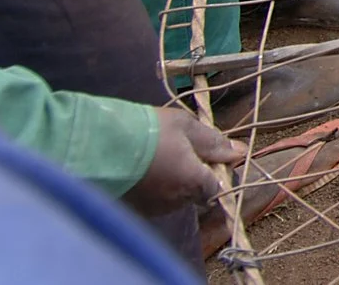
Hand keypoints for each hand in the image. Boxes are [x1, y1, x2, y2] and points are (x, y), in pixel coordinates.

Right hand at [123, 108, 244, 215]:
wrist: (98, 145)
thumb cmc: (148, 131)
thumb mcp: (185, 126)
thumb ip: (213, 142)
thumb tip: (239, 153)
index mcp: (195, 181)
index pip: (218, 187)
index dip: (216, 172)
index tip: (206, 155)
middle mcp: (177, 201)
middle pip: (196, 193)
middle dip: (194, 177)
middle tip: (179, 152)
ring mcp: (154, 209)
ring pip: (174, 198)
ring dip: (172, 184)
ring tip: (157, 159)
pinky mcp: (133, 211)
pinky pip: (153, 202)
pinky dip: (153, 189)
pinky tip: (143, 171)